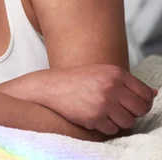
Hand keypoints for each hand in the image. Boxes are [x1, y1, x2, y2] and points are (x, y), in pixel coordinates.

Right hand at [37, 64, 156, 134]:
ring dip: (119, 121)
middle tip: (119, 110)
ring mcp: (103, 102)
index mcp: (115, 73)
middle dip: (133, 113)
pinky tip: (94, 116)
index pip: (146, 94)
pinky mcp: (94, 117)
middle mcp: (111, 87)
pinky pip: (112, 129)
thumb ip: (127, 82)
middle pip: (140, 109)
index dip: (143, 102)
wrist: (50, 86)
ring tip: (105, 113)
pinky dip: (105, 126)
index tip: (134, 104)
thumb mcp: (102, 72)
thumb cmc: (77, 79)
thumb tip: (154, 93)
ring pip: (128, 122)